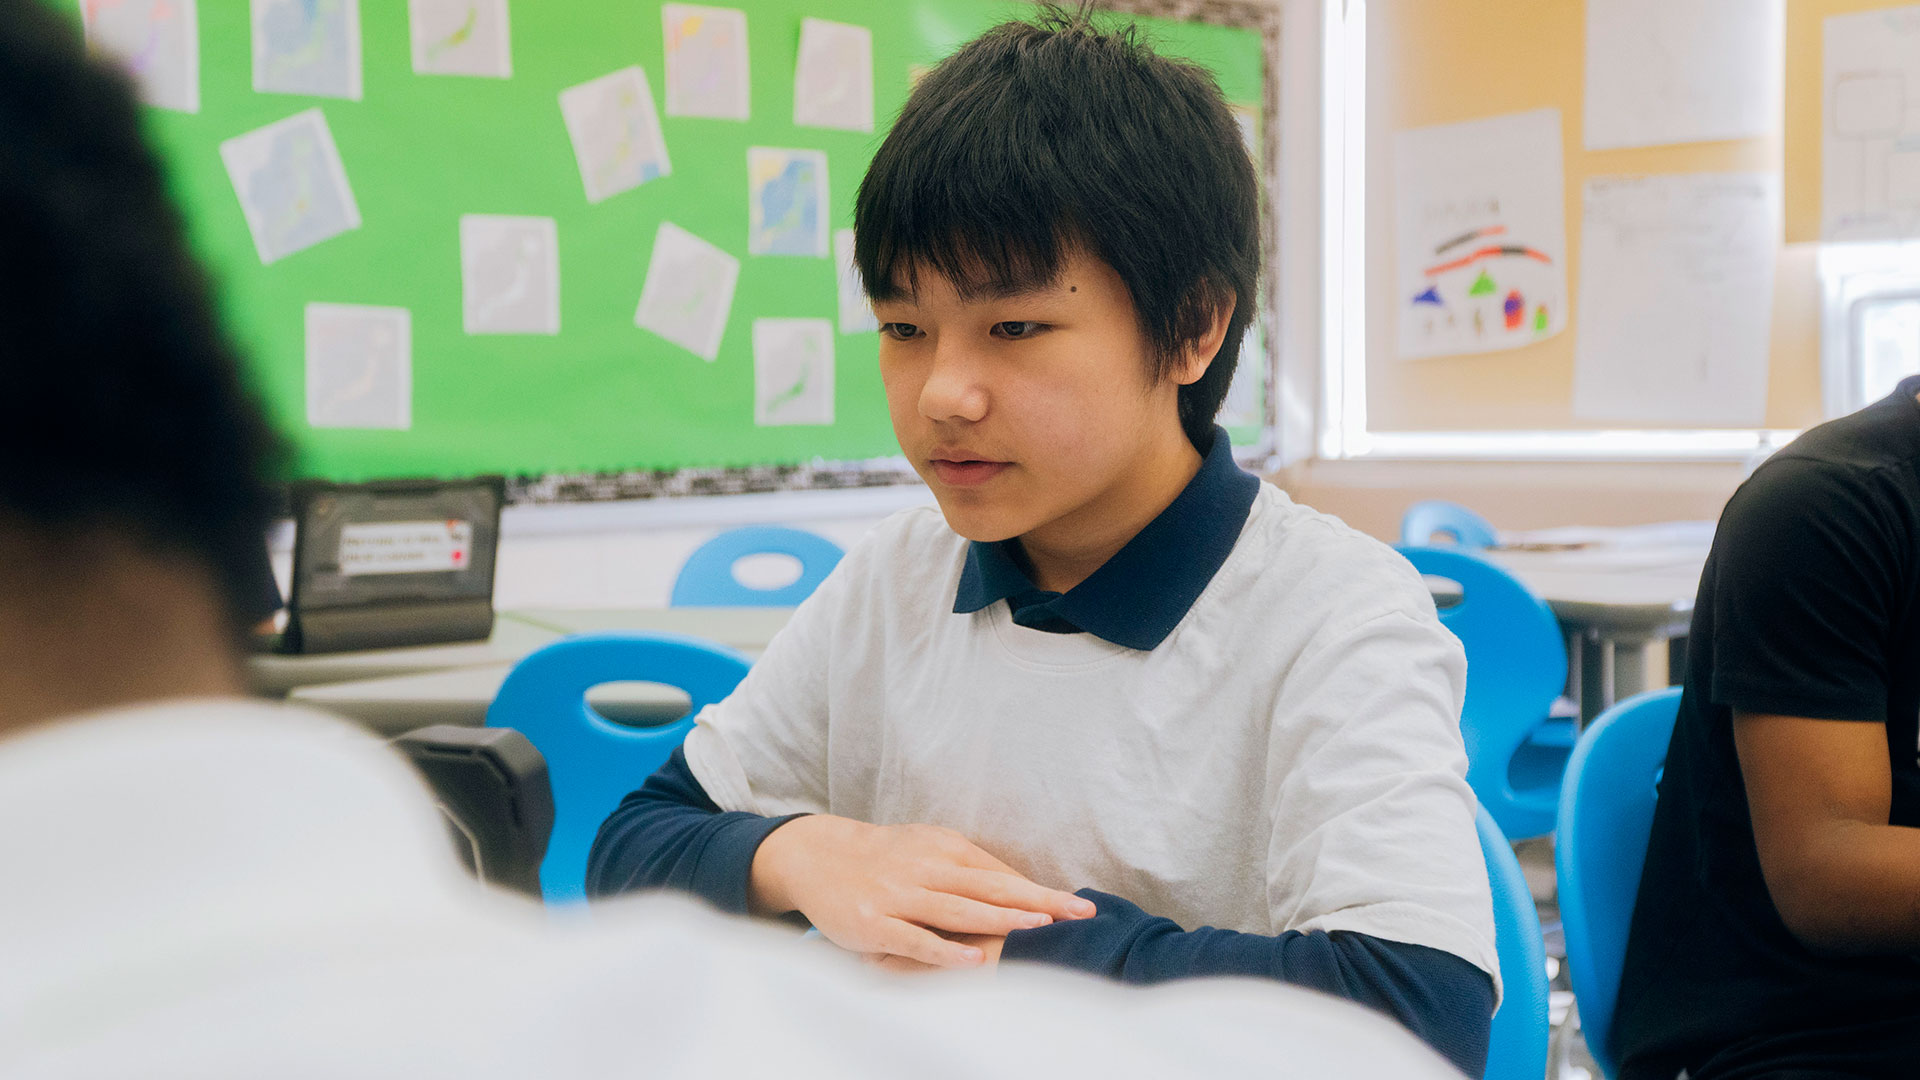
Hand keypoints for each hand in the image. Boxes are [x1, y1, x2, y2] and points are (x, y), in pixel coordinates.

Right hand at [750, 815, 1093, 967]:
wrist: (818, 857)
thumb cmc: (885, 857)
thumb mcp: (927, 848)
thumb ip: (970, 868)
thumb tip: (1022, 890)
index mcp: (943, 848)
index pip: (1000, 873)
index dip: (1040, 890)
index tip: (1078, 906)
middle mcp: (925, 868)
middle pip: (990, 887)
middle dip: (1038, 901)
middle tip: (1078, 913)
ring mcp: (898, 896)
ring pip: (957, 909)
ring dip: (1000, 919)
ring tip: (1038, 928)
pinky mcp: (874, 923)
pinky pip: (915, 939)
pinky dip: (945, 951)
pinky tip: (972, 959)